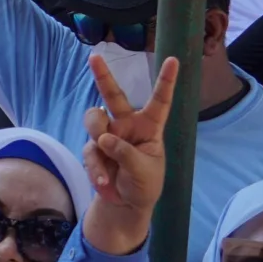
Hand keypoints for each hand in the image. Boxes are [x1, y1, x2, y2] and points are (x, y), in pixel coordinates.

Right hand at [82, 52, 178, 213]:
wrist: (125, 203)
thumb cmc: (145, 184)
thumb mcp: (145, 171)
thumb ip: (125, 153)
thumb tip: (103, 139)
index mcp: (149, 127)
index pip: (159, 101)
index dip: (166, 81)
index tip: (173, 60)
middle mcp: (126, 125)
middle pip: (113, 96)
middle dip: (103, 76)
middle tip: (94, 57)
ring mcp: (107, 135)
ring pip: (94, 118)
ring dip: (96, 132)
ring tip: (103, 150)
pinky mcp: (93, 149)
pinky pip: (89, 150)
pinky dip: (96, 168)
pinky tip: (103, 181)